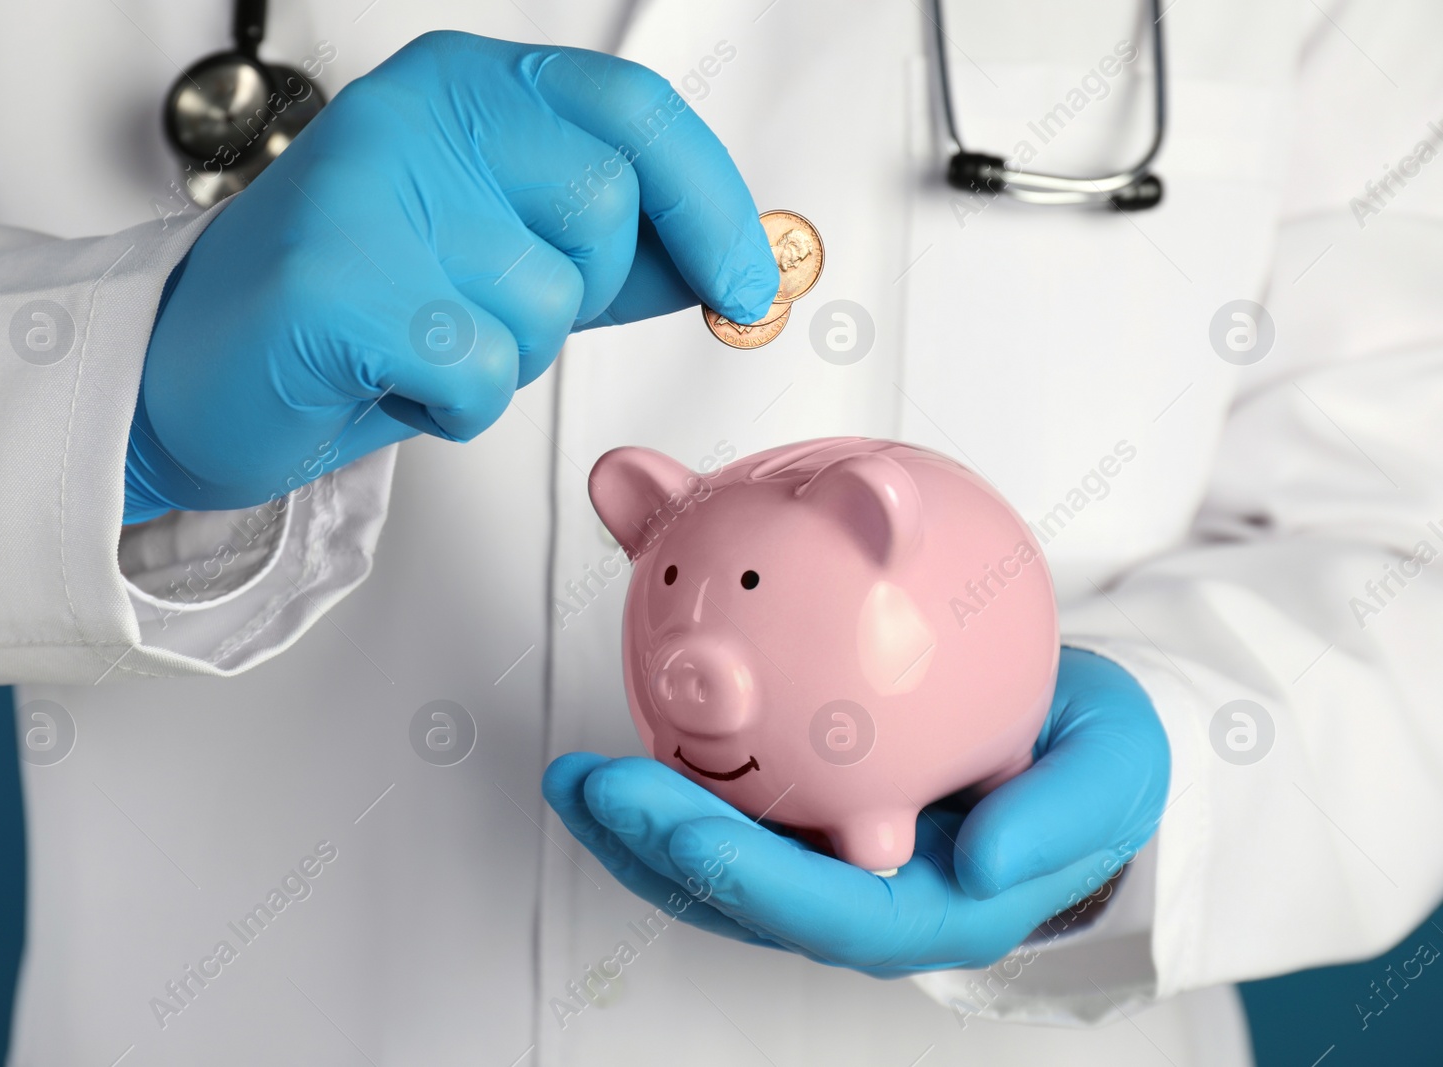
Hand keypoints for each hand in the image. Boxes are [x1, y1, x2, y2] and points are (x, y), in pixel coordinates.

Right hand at [124, 30, 778, 521]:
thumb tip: (741, 261)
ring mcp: (366, 192)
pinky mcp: (332, 286)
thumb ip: (619, 252)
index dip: (711, 204)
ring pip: (543, 306)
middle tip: (482, 311)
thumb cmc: (358, 307)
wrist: (197, 368)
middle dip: (571, 297)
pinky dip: (452, 405)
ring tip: (418, 345)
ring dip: (502, 361)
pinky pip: (478, 371)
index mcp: (462, 86)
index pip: (635, 116)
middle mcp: (413, 116)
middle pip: (603, 211)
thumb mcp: (502, 259)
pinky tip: (390, 378)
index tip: (746, 281)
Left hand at [542, 648, 1171, 972]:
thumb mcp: (1118, 771)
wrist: (1077, 733)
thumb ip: (1066, 814)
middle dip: (659, 853)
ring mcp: (827, 862)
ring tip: (572, 778)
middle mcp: (867, 898)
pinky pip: (725, 809)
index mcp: (935, 908)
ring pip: (716, 865)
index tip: (683, 829)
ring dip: (637, 828)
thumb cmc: (1098, 759)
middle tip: (593, 786)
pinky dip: (667, 782)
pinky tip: (621, 735)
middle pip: (746, 897)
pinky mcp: (805, 820)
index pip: (828, 913)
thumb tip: (985, 861)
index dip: (750, 883)